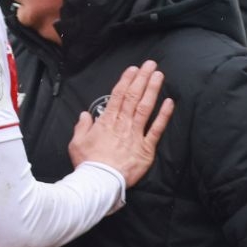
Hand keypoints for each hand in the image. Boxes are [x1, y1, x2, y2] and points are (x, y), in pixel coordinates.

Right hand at [69, 61, 174, 187]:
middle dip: (142, 79)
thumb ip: (82, 126)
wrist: (100, 182)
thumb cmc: (88, 164)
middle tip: (150, 65)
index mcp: (107, 122)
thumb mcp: (77, 143)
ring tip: (159, 76)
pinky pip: (156, 129)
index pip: (118, 96)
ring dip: (152, 90)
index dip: (127, 80)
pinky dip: (164, 115)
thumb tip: (85, 115)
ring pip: (145, 108)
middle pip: (133, 97)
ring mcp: (135, 135)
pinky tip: (169, 102)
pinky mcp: (146, 149)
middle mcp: (122, 124)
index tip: (133, 69)